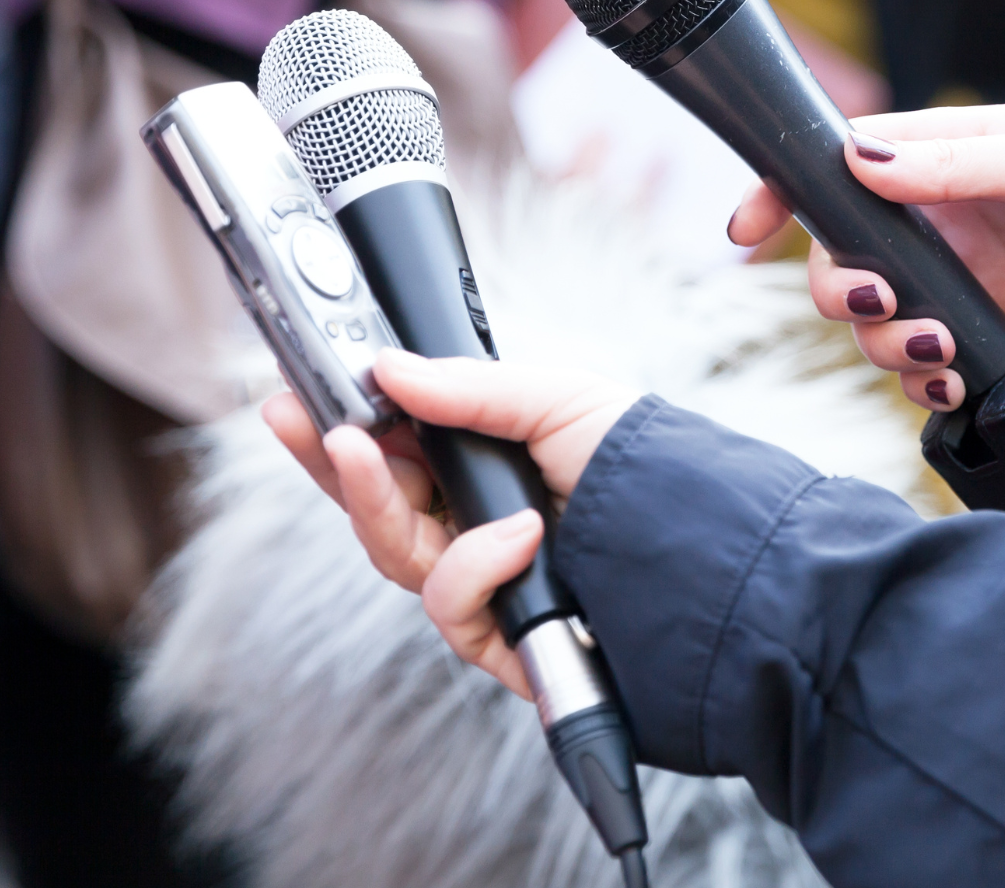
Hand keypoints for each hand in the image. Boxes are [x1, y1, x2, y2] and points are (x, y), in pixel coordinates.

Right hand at [264, 350, 636, 697]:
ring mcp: (484, 582)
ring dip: (377, 502)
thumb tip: (390, 368)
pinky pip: (449, 605)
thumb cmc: (646, 472)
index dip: (336, 426)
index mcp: (481, 465)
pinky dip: (476, 566)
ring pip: (392, 553)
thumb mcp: (559, 400)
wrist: (711, 556)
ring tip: (376, 456)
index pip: (388, 449)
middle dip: (331, 462)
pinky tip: (521, 538)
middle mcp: (473, 524)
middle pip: (373, 504)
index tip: (293, 394)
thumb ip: (470, 388)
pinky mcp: (499, 636)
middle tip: (306, 420)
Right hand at [727, 102, 1004, 413]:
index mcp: (946, 155)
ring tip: (938, 351)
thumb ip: (955, 164)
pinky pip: (932, 363)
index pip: (837, 166)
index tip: (744, 229)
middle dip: (842, 288)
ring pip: (880, 319)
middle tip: (886, 302)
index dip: (780, 193)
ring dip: (885, 342)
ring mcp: (970, 276)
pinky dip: (925, 380)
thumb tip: (858, 162)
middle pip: (843, 257)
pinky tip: (953, 381)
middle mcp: (945, 216)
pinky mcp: (1002, 329)